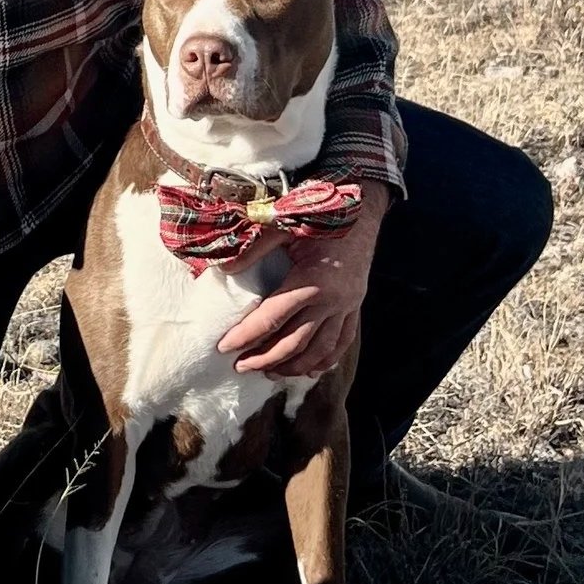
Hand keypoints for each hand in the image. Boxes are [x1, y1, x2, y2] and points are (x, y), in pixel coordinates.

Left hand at [214, 182, 386, 377]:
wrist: (362, 210)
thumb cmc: (319, 215)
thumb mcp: (282, 225)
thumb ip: (253, 248)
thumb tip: (221, 270)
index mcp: (312, 282)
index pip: (271, 319)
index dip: (246, 336)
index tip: (224, 347)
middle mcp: (333, 301)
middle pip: (295, 342)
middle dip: (265, 358)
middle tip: (240, 367)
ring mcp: (348, 306)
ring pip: (321, 349)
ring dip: (294, 366)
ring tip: (269, 373)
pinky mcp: (356, 306)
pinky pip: (343, 341)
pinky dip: (326, 359)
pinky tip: (311, 370)